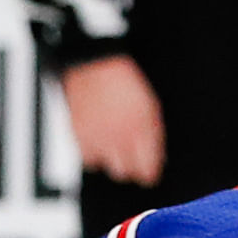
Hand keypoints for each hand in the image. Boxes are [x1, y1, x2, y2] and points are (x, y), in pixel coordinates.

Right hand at [62, 54, 165, 186]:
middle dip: (130, 165)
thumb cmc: (124, 82)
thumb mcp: (150, 107)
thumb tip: (158, 160)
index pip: (147, 170)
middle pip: (125, 172)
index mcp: (140, 129)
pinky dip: (94, 154)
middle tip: (129, 154)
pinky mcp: (80, 136)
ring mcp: (98, 138)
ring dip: (112, 159)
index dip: (149, 171)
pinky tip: (98, 139)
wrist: (94, 64)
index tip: (148, 170)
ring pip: (107, 167)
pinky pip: (89, 160)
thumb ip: (154, 136)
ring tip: (113, 143)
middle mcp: (118, 137)